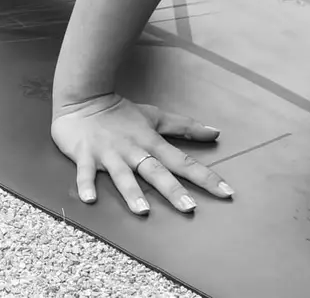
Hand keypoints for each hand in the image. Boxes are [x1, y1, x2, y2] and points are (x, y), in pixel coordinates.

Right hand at [50, 93, 232, 214]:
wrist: (84, 99)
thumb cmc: (121, 112)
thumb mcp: (156, 117)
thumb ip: (185, 127)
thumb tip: (216, 132)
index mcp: (151, 142)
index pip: (183, 162)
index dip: (205, 176)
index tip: (226, 192)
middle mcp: (133, 150)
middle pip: (156, 171)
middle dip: (172, 189)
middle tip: (189, 207)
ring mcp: (109, 154)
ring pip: (123, 175)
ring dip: (132, 192)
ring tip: (142, 210)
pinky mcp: (85, 155)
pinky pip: (85, 173)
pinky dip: (86, 185)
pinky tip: (89, 199)